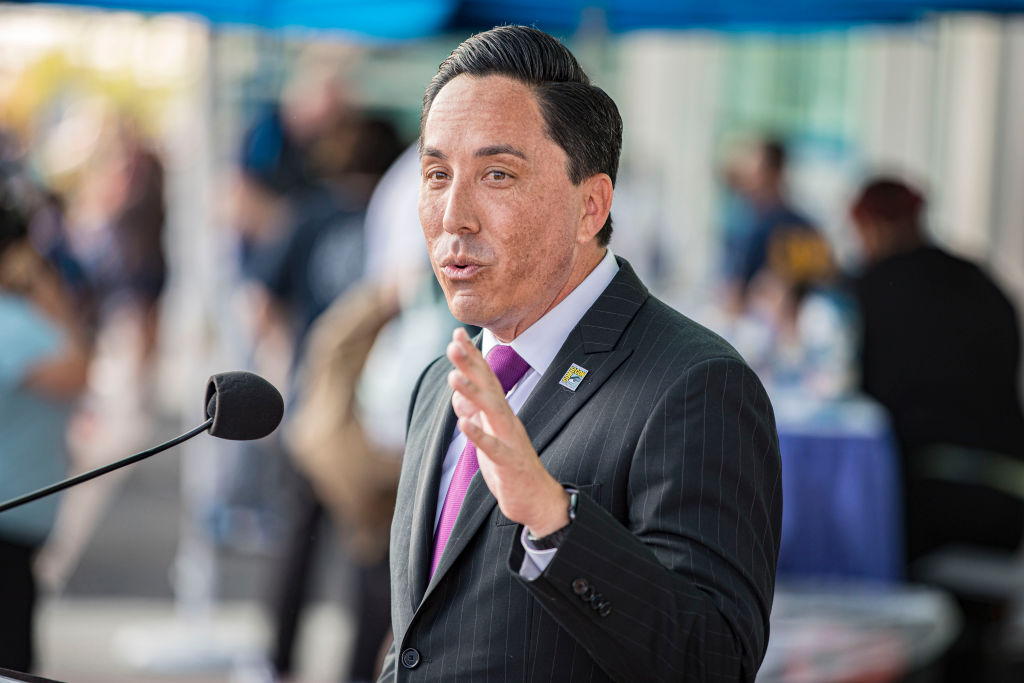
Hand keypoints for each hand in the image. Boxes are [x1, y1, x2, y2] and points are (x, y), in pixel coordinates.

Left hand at [447, 328, 569, 536]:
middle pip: (489, 387)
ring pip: (492, 411)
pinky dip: (478, 435)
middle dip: (471, 365)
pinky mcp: (509, 462)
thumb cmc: (510, 466)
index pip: (485, 379)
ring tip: (453, 376)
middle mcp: (507, 420)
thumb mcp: (488, 437)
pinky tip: (463, 424)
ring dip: (473, 393)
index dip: (472, 357)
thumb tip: (458, 398)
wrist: (535, 499)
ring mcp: (510, 440)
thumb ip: (475, 416)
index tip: (457, 335)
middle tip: (453, 343)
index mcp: (501, 413)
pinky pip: (492, 447)